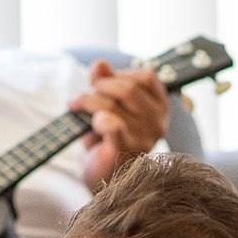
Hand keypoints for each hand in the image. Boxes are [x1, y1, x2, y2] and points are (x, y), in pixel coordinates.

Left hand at [73, 60, 168, 187]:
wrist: (100, 173)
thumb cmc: (106, 135)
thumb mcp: (107, 101)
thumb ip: (105, 80)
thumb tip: (100, 64)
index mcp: (160, 106)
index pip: (146, 77)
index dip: (120, 75)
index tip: (102, 84)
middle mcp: (158, 123)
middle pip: (128, 89)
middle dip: (100, 88)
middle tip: (84, 98)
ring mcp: (144, 139)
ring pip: (111, 105)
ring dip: (88, 102)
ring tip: (77, 108)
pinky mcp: (125, 151)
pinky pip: (112, 127)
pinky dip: (99, 119)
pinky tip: (92, 121)